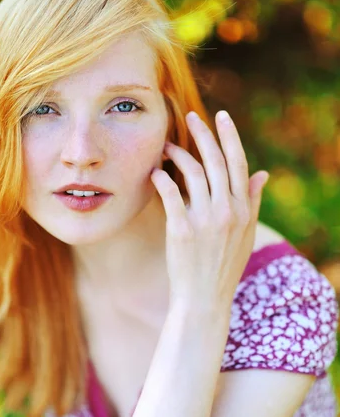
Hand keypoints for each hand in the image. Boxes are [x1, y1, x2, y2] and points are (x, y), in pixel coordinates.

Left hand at [150, 110, 268, 311]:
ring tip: (165, 147)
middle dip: (203, 134)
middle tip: (189, 117)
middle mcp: (227, 211)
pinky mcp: (182, 230)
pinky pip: (171, 194)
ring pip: (193, 173)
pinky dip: (162, 179)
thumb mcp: (245, 235)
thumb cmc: (224, 266)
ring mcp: (205, 220)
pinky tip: (154, 172)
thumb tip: (262, 173)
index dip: (229, 137)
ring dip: (178, 154)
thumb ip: (251, 202)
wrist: (205, 299)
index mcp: (243, 209)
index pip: (238, 163)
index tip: (220, 117)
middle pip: (215, 161)